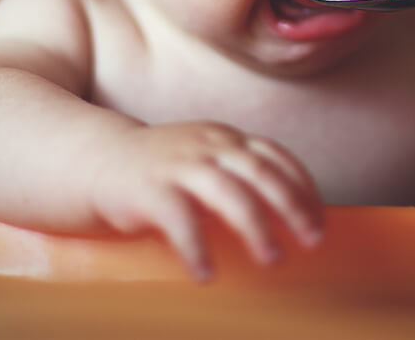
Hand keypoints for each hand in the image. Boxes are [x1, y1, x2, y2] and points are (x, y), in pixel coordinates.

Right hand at [91, 122, 324, 280]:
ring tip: (272, 260)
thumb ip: (238, 177)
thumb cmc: (159, 172)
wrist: (93, 161)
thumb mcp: (203, 161)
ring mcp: (177, 165)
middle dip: (292, 206)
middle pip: (261, 172)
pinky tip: (206, 274)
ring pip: (228, 192)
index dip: (303, 188)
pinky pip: (179, 219)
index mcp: (224, 139)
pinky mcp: (148, 189)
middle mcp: (206, 146)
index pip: (275, 156)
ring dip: (255, 227)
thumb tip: (289, 220)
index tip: (320, 223)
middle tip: (312, 241)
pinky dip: (197, 247)